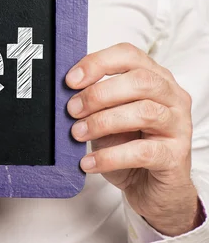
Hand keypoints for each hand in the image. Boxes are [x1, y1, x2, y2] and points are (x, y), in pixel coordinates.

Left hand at [66, 43, 203, 236]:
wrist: (149, 187)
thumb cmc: (127, 145)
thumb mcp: (106, 116)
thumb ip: (94, 101)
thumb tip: (65, 93)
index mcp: (154, 78)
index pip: (129, 55)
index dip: (98, 63)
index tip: (71, 80)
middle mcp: (172, 97)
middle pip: (140, 81)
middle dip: (99, 94)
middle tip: (72, 110)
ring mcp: (178, 125)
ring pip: (144, 112)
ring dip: (103, 122)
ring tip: (77, 133)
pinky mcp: (174, 156)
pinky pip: (142, 151)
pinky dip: (110, 156)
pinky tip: (89, 162)